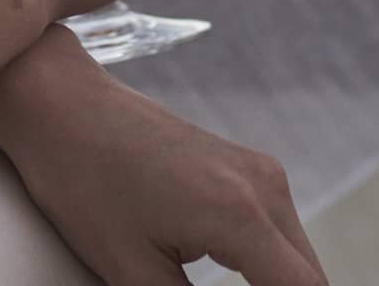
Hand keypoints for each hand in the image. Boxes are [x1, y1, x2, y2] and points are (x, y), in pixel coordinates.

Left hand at [0, 25, 328, 285]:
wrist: (68, 110)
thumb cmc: (87, 183)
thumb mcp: (132, 272)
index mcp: (240, 212)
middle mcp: (263, 183)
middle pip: (310, 277)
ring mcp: (258, 169)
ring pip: (297, 256)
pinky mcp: (246, 166)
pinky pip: (278, 231)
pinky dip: (268, 268)